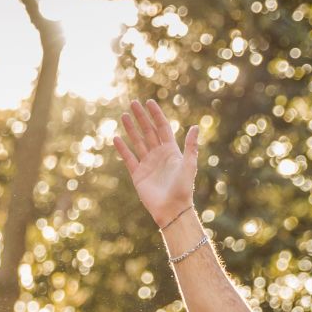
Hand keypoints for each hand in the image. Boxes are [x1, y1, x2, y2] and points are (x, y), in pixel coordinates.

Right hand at [113, 100, 200, 229]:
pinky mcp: (138, 175)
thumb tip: (195, 126)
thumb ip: (190, 146)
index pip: (162, 128)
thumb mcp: (189, 165)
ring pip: (137, 142)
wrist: (172, 210)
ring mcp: (147, 164)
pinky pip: (129, 159)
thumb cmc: (183, 189)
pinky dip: (122, 149)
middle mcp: (158, 155)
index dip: (156, 115)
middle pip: (148, 131)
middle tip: (133, 103)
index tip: (149, 102)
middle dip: (141, 117)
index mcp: (171, 151)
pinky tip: (116, 138)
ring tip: (124, 115)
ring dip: (131, 129)